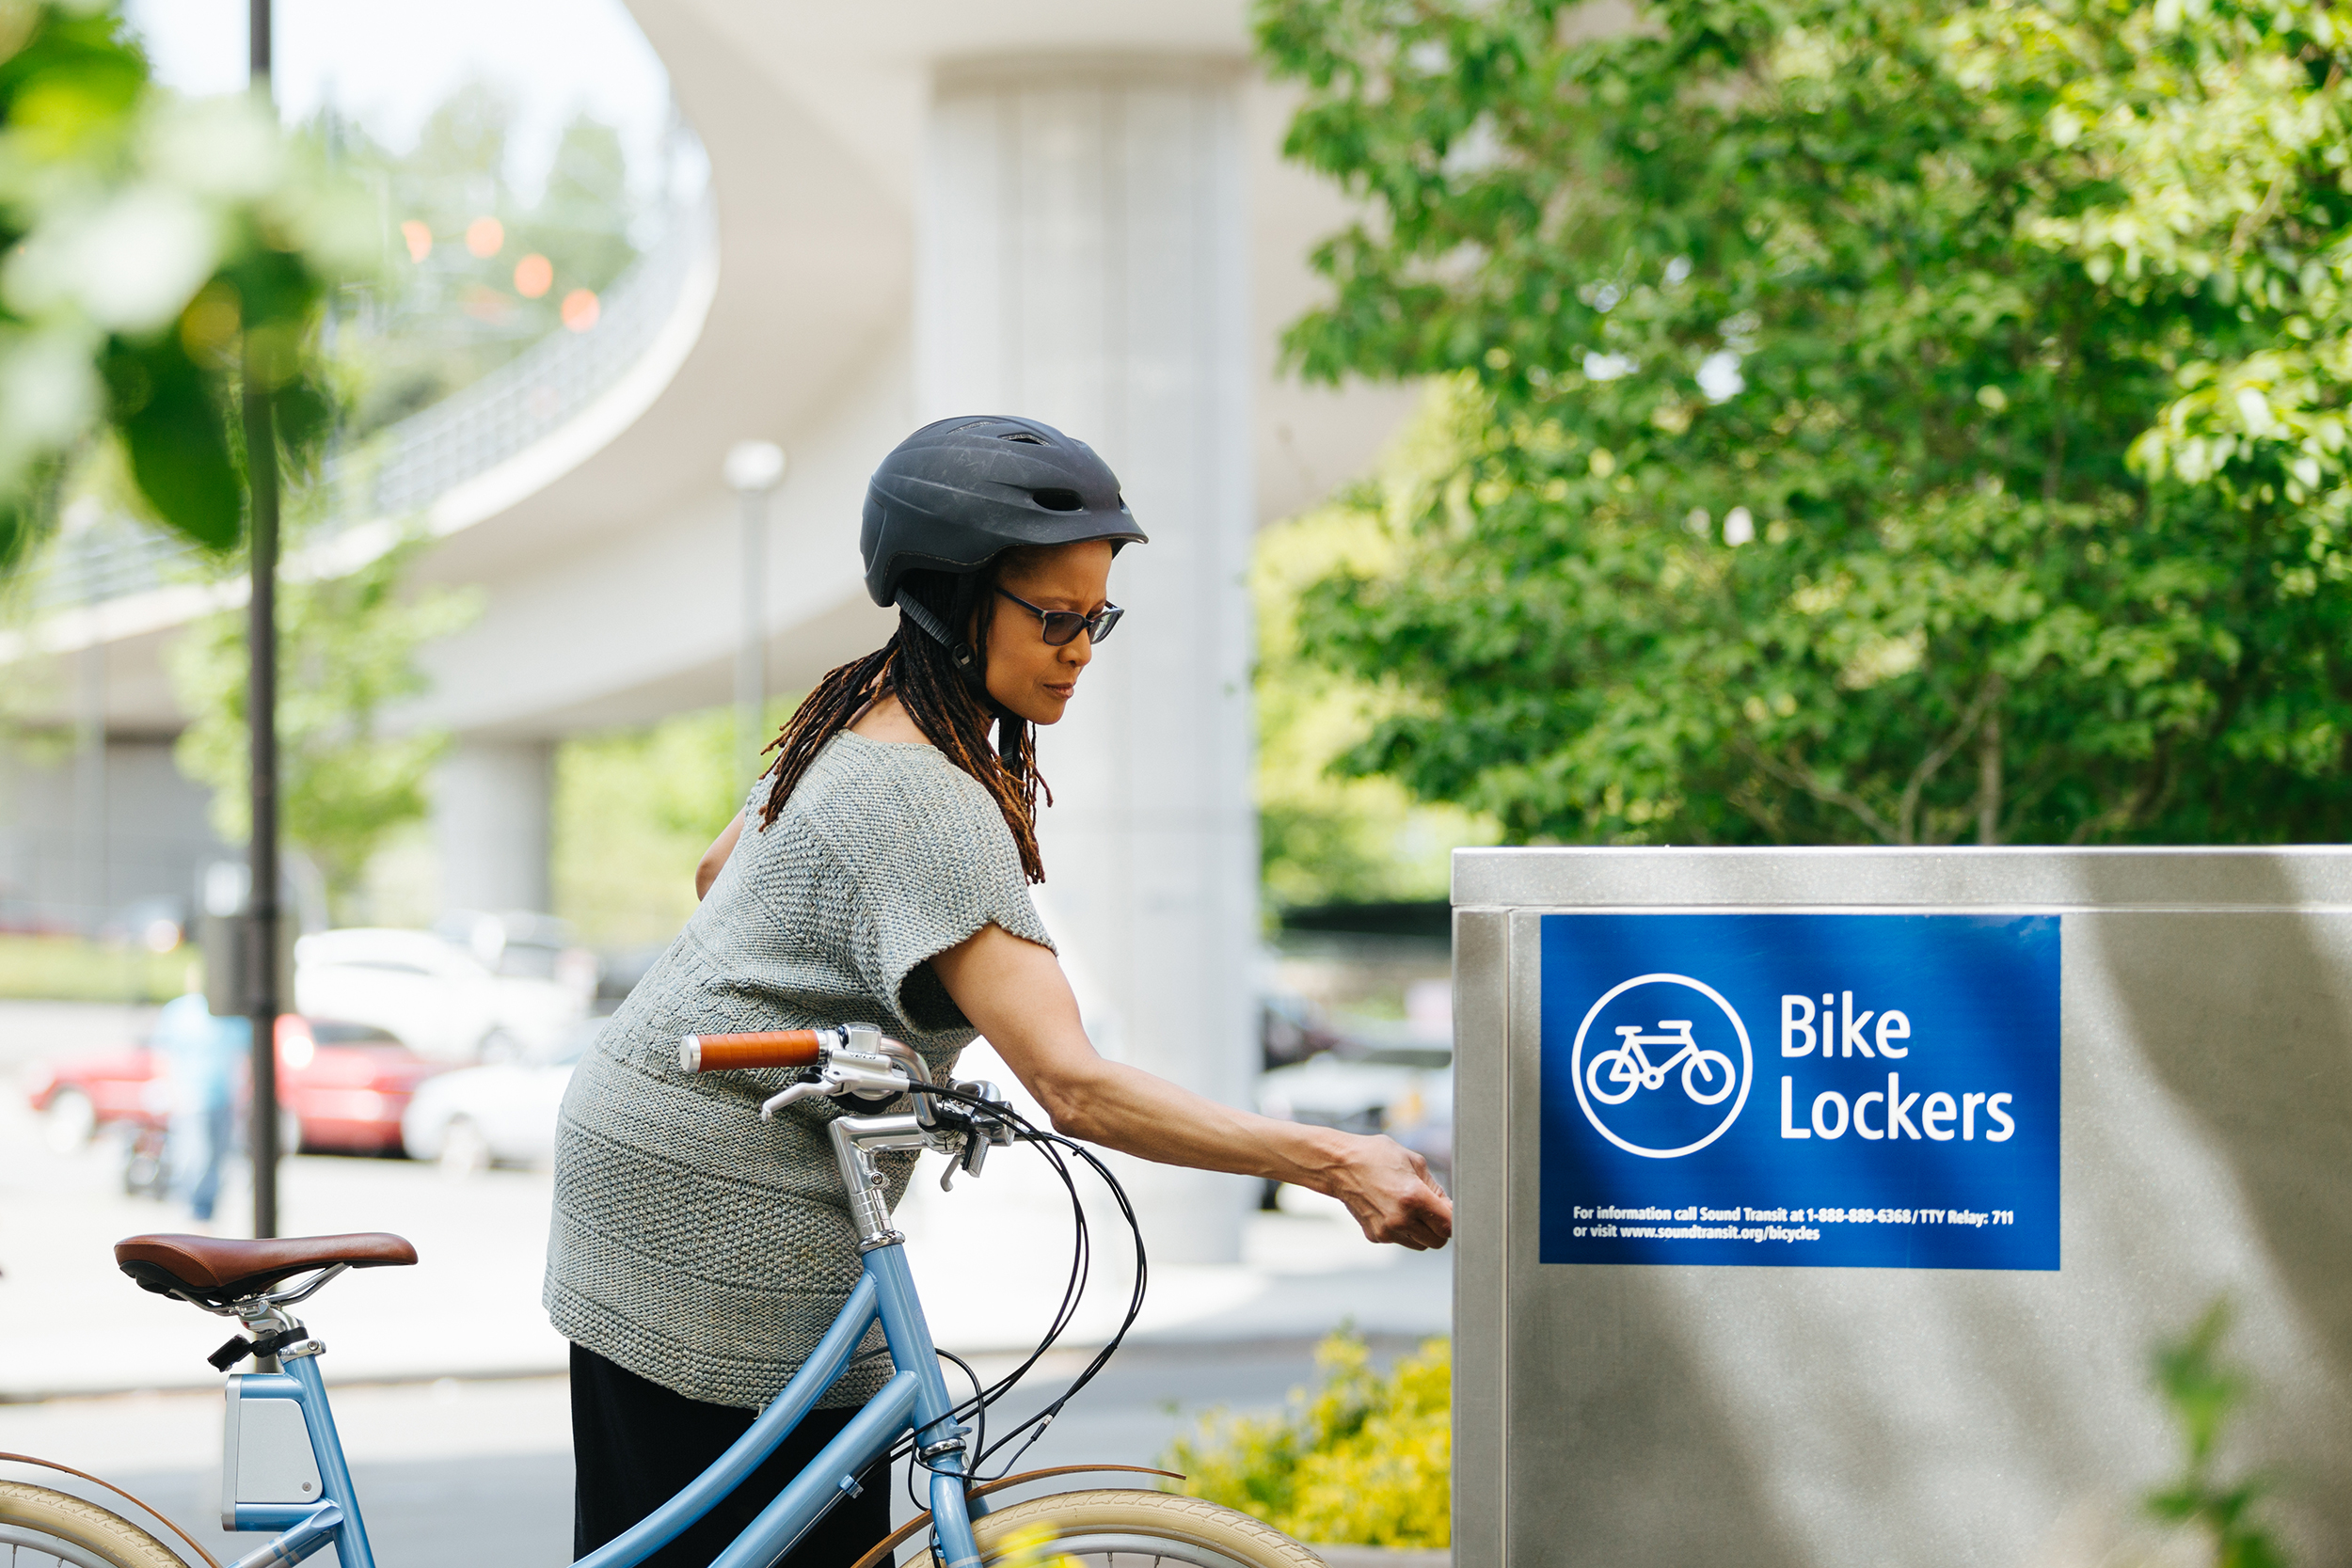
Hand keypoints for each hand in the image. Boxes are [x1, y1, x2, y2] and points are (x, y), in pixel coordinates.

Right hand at [1323, 1134, 1453, 1250]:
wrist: (1340, 1165)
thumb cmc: (1376, 1157)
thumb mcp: (1414, 1162)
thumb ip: (1436, 1189)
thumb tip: (1450, 1209)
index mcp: (1414, 1198)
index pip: (1449, 1226)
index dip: (1453, 1220)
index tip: (1450, 1212)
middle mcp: (1400, 1219)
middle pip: (1437, 1241)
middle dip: (1439, 1228)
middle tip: (1431, 1210)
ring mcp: (1386, 1231)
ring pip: (1420, 1244)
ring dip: (1422, 1231)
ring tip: (1409, 1207)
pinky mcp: (1375, 1236)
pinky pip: (1401, 1240)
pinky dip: (1403, 1230)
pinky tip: (1392, 1210)